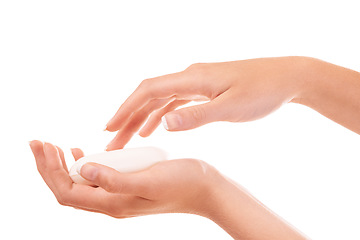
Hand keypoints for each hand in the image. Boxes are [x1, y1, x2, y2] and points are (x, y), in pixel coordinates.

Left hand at [29, 140, 217, 217]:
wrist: (205, 189)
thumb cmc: (183, 183)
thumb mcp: (149, 180)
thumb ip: (115, 179)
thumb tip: (83, 168)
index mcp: (113, 203)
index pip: (67, 190)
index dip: (48, 169)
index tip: (42, 144)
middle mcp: (112, 203)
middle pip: (68, 188)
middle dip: (48, 166)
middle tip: (40, 142)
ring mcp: (118, 196)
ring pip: (79, 185)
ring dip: (62, 166)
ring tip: (54, 147)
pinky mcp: (127, 186)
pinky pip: (95, 179)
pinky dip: (83, 165)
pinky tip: (82, 153)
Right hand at [105, 56, 307, 149]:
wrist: (285, 78)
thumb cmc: (262, 91)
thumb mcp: (230, 107)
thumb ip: (196, 115)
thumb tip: (163, 122)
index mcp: (192, 79)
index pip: (148, 91)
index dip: (126, 108)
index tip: (109, 127)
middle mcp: (189, 78)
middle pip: (149, 96)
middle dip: (128, 117)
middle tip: (112, 140)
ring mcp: (196, 83)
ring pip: (160, 100)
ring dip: (142, 118)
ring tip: (127, 137)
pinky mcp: (204, 90)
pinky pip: (174, 102)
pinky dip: (160, 115)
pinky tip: (154, 127)